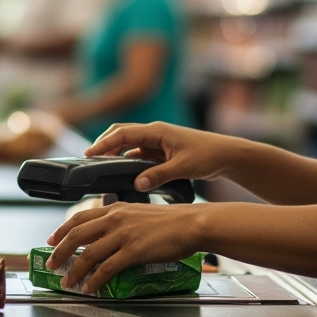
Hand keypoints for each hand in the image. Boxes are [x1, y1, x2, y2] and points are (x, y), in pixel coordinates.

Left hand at [45, 202, 203, 292]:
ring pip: (88, 253)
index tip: (52, 240)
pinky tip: (89, 287)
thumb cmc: (171, 220)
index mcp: (115, 208)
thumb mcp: (139, 212)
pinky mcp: (133, 251)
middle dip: (59, 251)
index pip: (80, 217)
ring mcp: (123, 235)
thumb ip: (122, 220)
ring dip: (74, 270)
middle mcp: (115, 219)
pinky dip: (94, 280)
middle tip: (51, 264)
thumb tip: (109, 234)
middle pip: (77, 235)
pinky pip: (107, 268)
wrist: (190, 223)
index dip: (62, 230)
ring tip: (67, 281)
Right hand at [86, 121, 239, 191]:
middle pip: (121, 134)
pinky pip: (139, 155)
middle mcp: (154, 134)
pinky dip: (128, 162)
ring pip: (129, 145)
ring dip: (116, 154)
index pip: (123, 134)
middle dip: (104, 145)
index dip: (104, 143)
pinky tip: (124, 175)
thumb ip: (158, 175)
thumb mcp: (183, 167)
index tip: (89, 154)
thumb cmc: (208, 156)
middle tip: (90, 160)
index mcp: (156, 131)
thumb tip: (136, 184)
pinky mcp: (162, 152)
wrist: (227, 155)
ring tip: (102, 168)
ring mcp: (158, 142)